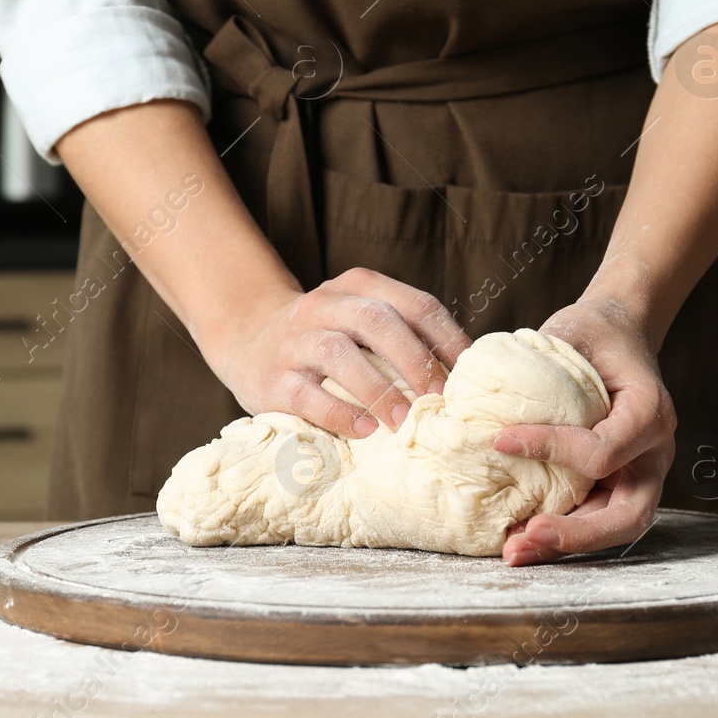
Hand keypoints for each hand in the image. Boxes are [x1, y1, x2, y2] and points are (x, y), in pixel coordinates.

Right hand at [201, 267, 472, 437]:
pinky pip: (307, 394)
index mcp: (360, 286)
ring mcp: (296, 339)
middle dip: (416, 362)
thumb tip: (465, 377)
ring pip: (340, 354)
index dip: (448, 340)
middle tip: (442, 400)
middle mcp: (327, 304)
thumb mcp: (362, 319)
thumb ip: (405, 335)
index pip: (416, 304)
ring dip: (379, 389)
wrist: (247, 336)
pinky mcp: (274, 378)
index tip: (471, 377)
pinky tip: (364, 431)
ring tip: (405, 422)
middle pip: (380, 323)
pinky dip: (339, 413)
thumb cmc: (327, 337)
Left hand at [493, 297, 676, 565]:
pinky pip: (596, 518)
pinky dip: (561, 532)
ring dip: (565, 545)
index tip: (500, 441)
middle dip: (576, 533)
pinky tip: (520, 538)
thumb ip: (538, 367)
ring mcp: (640, 474)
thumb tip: (471, 398)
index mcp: (650, 411)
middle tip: (525, 537)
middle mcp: (654, 453)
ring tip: (514, 552)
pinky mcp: (619, 484)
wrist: (617, 335)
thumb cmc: (593, 333)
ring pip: (616, 529)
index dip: (552, 450)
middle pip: (629, 514)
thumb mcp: (571, 334)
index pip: (603, 451)